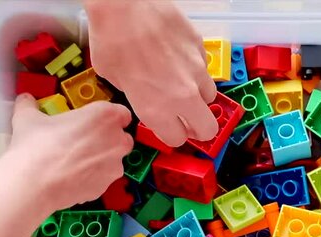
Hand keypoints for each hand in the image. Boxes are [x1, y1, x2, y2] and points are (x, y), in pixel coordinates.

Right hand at [8, 94, 133, 209]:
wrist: (33, 184)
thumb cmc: (36, 146)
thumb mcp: (28, 117)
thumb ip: (31, 105)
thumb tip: (26, 100)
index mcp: (105, 115)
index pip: (121, 113)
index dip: (109, 117)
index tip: (96, 120)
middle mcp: (117, 140)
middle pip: (121, 137)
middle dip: (107, 139)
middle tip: (84, 140)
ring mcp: (114, 165)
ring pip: (113, 160)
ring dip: (100, 159)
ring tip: (74, 161)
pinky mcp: (105, 186)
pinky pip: (102, 178)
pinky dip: (92, 177)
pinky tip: (71, 176)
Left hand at [85, 0, 217, 146]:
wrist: (125, 4)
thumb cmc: (112, 38)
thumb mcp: (112, 77)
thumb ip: (135, 94)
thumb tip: (141, 93)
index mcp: (155, 109)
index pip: (176, 139)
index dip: (172, 135)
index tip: (169, 130)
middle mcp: (181, 96)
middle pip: (207, 129)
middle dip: (198, 128)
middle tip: (188, 120)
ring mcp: (196, 72)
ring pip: (209, 98)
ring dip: (198, 98)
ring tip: (182, 86)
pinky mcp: (202, 49)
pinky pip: (205, 69)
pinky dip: (195, 70)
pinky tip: (177, 59)